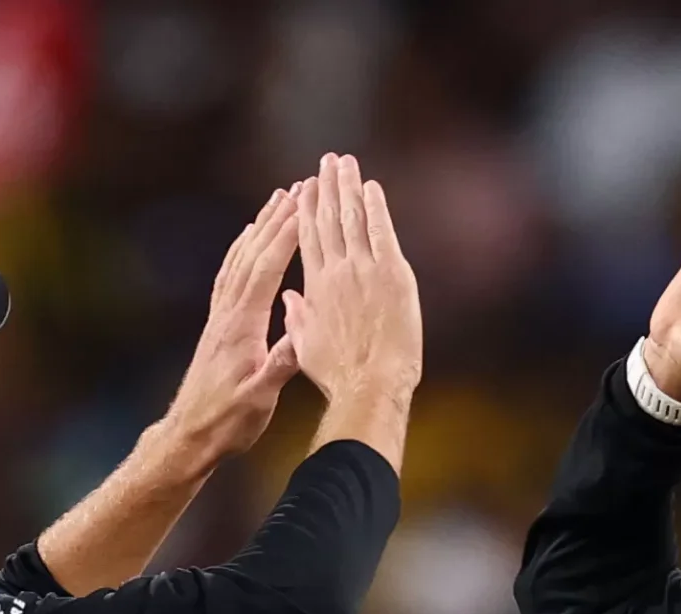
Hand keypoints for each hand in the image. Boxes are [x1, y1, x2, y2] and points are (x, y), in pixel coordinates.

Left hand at [161, 187, 302, 467]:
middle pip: (252, 254)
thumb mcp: (259, 399)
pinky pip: (230, 274)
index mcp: (241, 327)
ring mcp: (220, 316)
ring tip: (278, 200)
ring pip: (240, 258)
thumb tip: (301, 339)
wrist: (190, 434)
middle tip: (298, 187)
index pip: (265, 270)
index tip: (304, 206)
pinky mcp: (218, 323)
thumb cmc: (227, 421)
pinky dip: (243, 249)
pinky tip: (249, 239)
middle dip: (276, 219)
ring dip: (260, 227)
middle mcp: (227, 313)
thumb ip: (279, 367)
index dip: (285, 236)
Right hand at [284, 154, 422, 406]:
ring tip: (344, 162)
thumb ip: (297, 318)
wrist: (369, 384)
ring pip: (352, 218)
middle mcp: (336, 271)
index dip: (306, 210)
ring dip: (347, 186)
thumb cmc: (338, 375)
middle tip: (325, 162)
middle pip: (328, 220)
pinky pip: (381, 231)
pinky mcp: (392, 274)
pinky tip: (371, 186)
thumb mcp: (305, 348)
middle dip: (325, 187)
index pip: (308, 238)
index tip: (303, 188)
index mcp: (314, 287)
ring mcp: (364, 269)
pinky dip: (375, 207)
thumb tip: (288, 297)